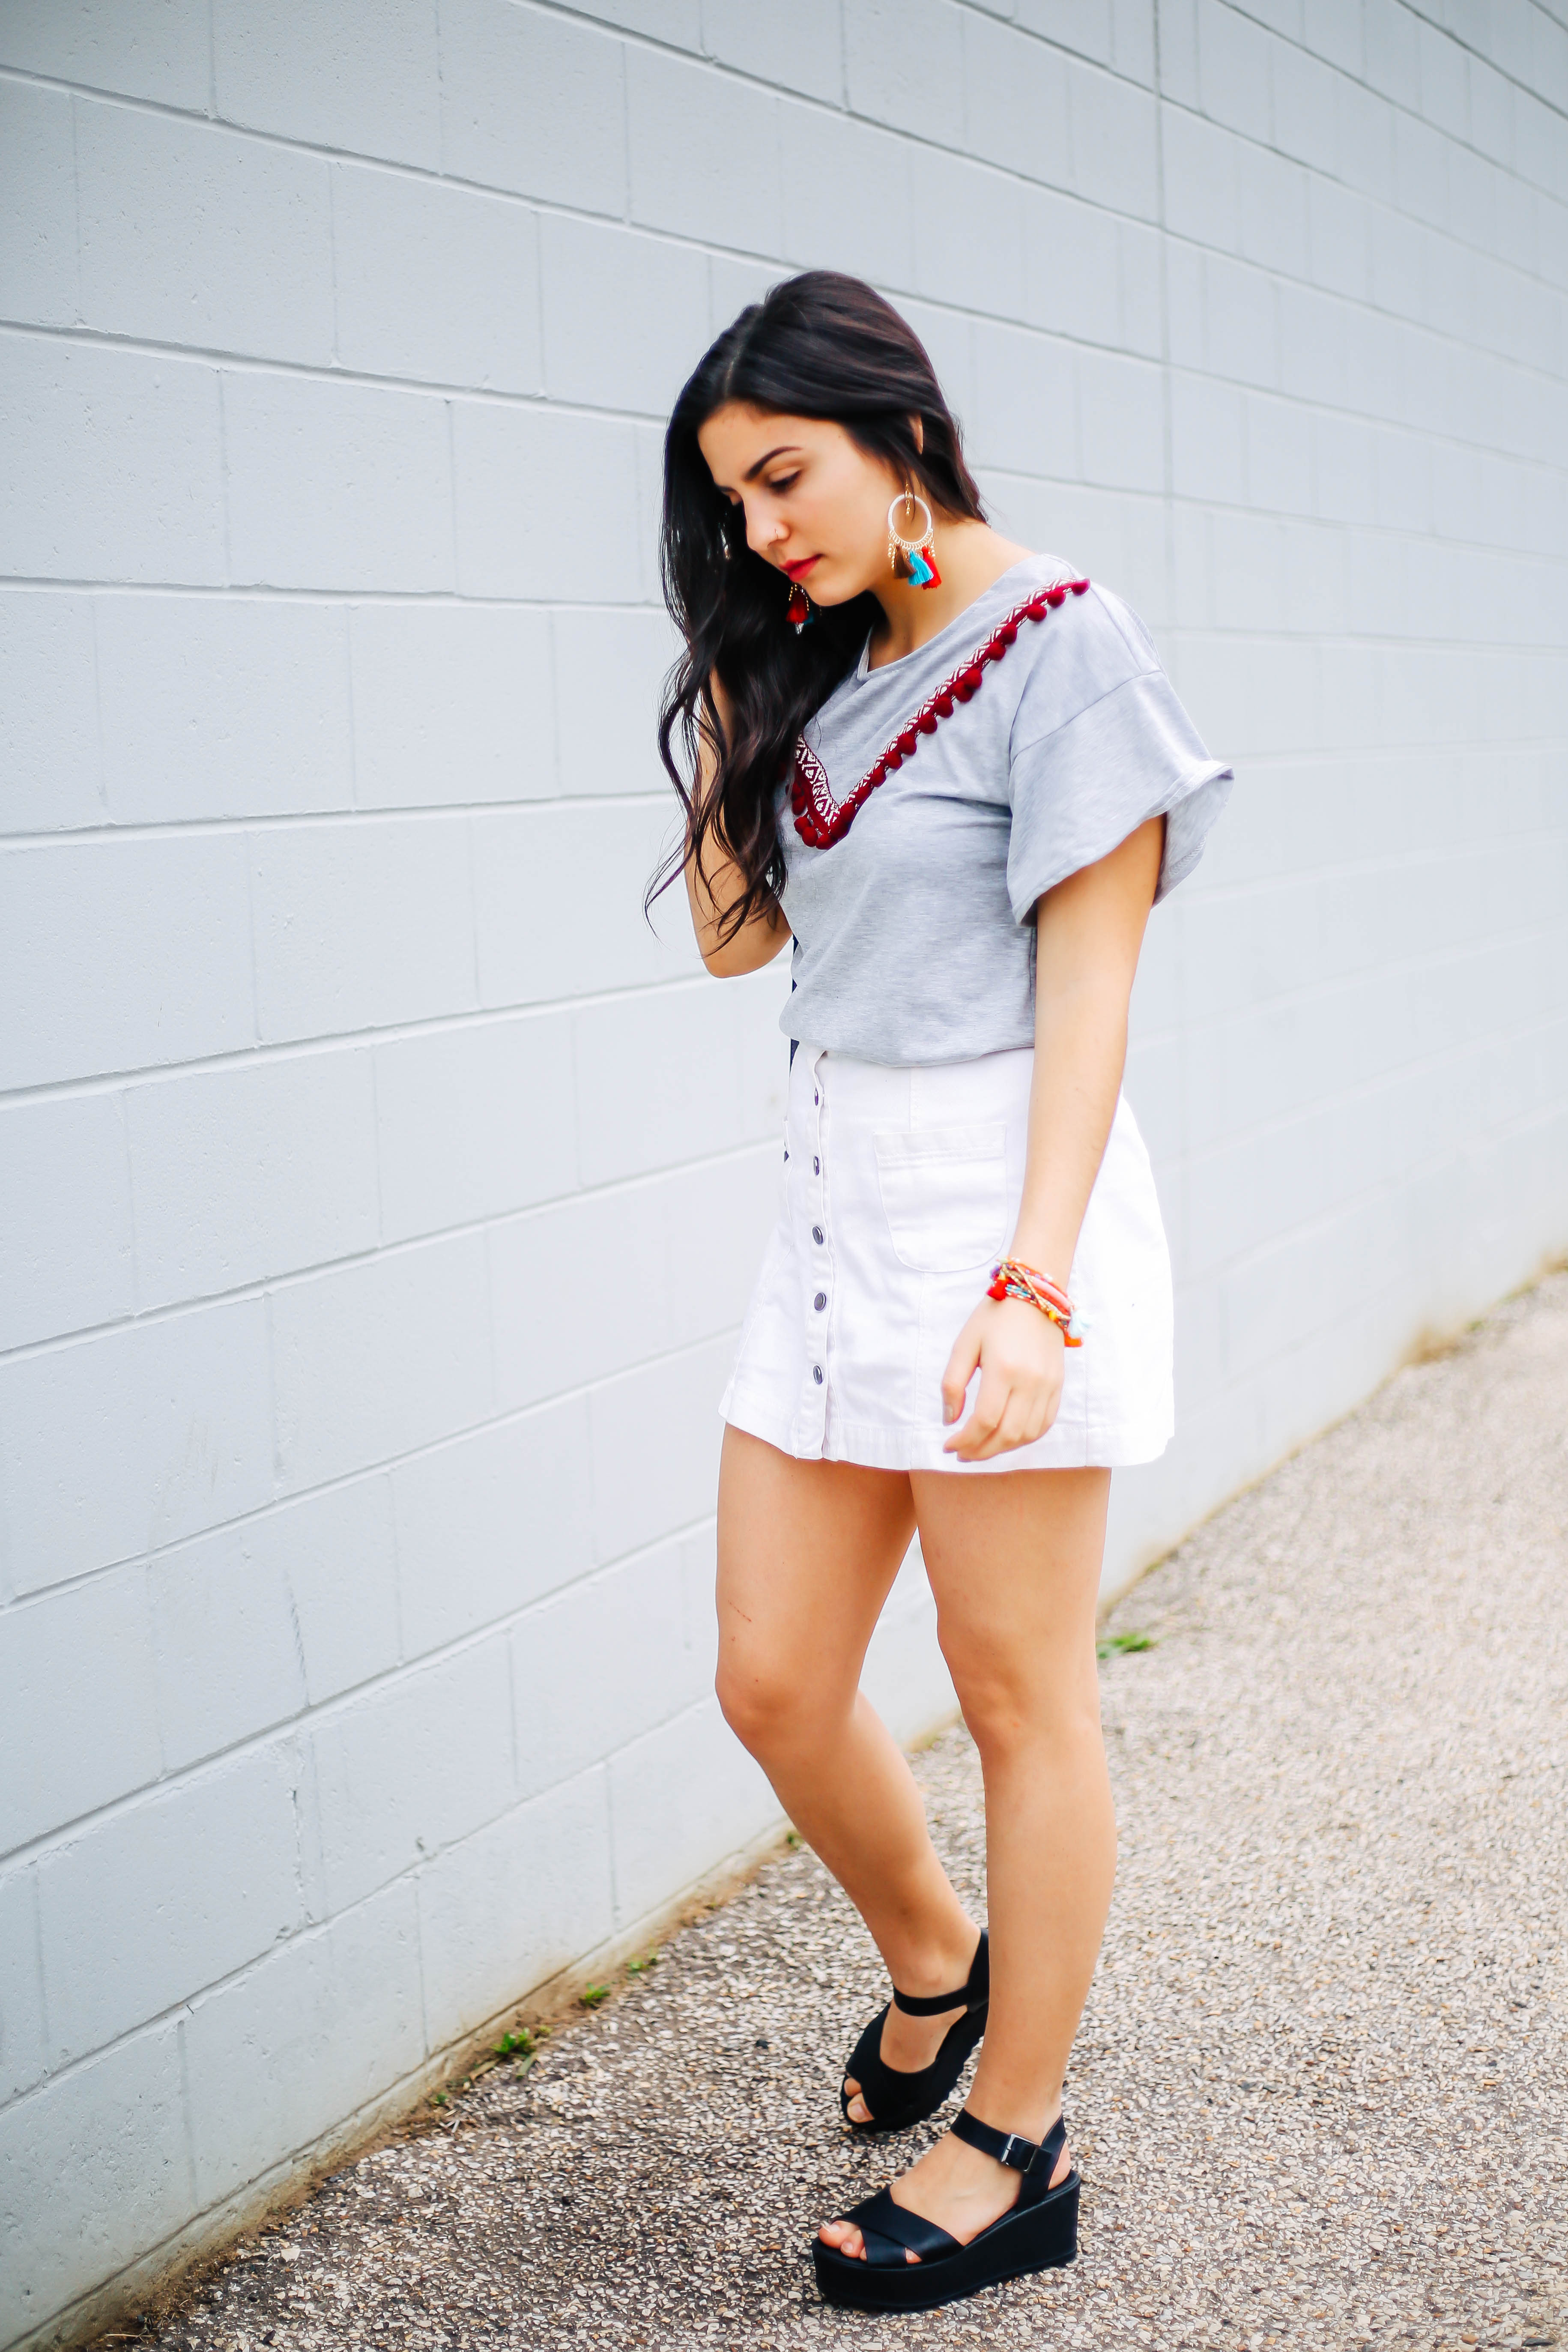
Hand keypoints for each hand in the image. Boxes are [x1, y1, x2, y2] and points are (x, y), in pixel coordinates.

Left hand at [941, 1294, 1064, 1460]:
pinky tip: (1006, 1437)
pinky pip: (1044, 1424)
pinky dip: (1024, 1438)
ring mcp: (1048, 1385)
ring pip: (1027, 1434)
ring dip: (1002, 1449)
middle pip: (1007, 1434)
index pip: (984, 1420)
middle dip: (981, 1451)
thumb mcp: (964, 1344)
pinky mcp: (1058, 1385)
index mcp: (1003, 1369)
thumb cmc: (994, 1317)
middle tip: (963, 1453)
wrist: (1034, 1296)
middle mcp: (1030, 1381)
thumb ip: (953, 1383)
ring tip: (982, 1447)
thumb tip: (949, 1420)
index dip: (965, 1440)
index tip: (949, 1446)